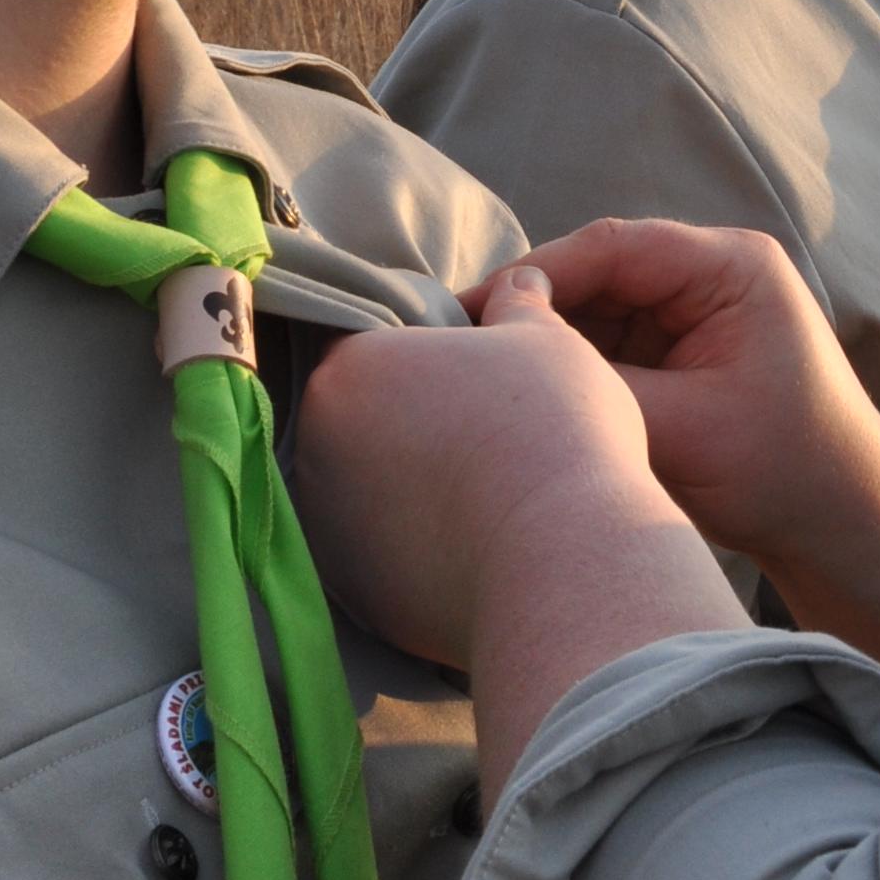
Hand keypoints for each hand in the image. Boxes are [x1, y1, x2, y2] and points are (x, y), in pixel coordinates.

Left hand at [292, 278, 654, 675]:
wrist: (564, 565)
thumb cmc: (553, 430)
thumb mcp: (547, 341)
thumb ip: (518, 304)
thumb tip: (520, 284)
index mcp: (348, 370)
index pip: (369, 348)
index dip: (421, 357)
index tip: (468, 376)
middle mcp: (314, 448)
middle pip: (357, 422)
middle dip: (405, 424)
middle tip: (477, 434)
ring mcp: (327, 528)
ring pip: (364, 492)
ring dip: (405, 488)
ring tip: (478, 493)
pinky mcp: (353, 595)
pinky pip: (380, 556)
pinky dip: (414, 548)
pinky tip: (470, 544)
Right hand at [514, 218, 879, 673]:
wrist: (847, 524)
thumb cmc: (788, 472)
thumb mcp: (685, 430)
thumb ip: (599, 386)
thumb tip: (513, 361)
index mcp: (732, 267)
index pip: (615, 248)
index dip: (537, 273)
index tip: (473, 309)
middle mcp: (714, 274)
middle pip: (600, 272)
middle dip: (536, 308)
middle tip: (465, 344)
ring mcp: (698, 311)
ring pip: (598, 309)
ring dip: (551, 340)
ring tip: (486, 372)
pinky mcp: (683, 350)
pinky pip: (612, 343)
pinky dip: (574, 368)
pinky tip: (529, 395)